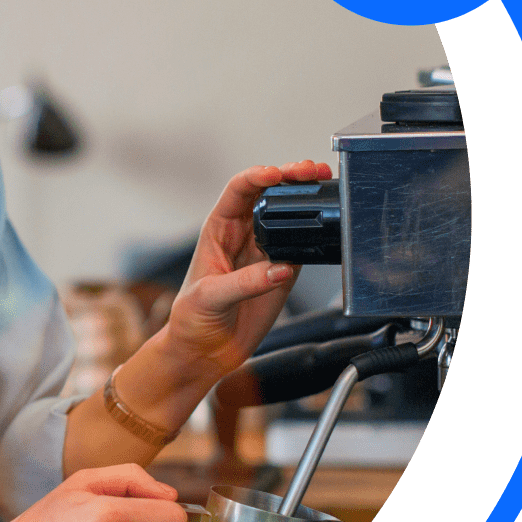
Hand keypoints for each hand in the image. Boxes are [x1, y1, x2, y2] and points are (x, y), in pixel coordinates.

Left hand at [163, 160, 331, 384]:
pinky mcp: (283, 270)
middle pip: (269, 193)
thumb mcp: (208, 297)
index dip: (257, 177)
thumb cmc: (192, 318)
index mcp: (218, 229)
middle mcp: (244, 234)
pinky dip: (317, 233)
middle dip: (290, 176)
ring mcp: (265, 250)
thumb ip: (243, 283)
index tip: (275, 174)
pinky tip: (328, 225)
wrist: (205, 350)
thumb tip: (278, 269)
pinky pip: (303, 245)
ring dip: (307, 197)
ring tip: (325, 184)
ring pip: (290, 214)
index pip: (238, 191)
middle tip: (311, 170)